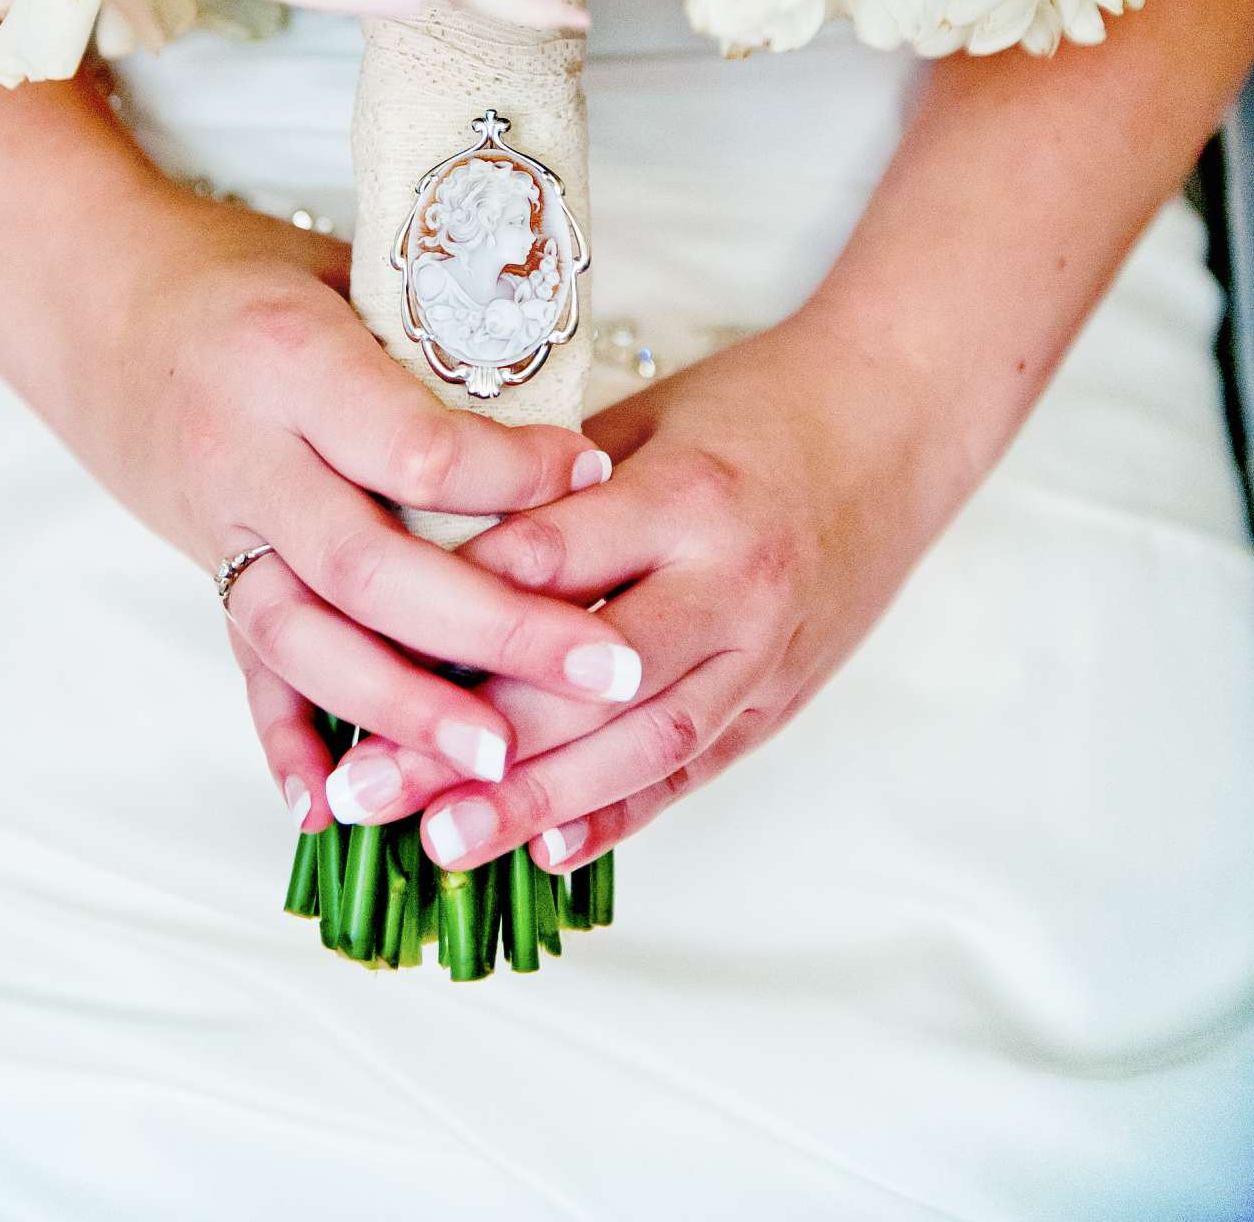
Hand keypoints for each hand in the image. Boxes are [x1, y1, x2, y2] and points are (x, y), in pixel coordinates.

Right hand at [70, 192, 638, 826]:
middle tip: (603, 668)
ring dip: (404, 710)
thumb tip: (556, 398)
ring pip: (306, 639)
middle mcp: (245, 457)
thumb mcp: (341, 268)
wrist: (91, 297)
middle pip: (373, 567)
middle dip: (495, 631)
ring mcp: (216, 527)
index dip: (515, 472)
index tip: (594, 471)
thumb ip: (434, 339)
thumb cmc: (236, 269)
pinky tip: (334, 809)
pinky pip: (245, 667)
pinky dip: (284, 741)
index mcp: (289, 362)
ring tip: (498, 762)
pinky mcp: (204, 571)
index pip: (416, 446)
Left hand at [315, 310, 961, 870]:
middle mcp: (729, 586)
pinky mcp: (780, 698)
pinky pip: (693, 769)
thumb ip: (551, 484)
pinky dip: (619, 815)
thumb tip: (426, 543)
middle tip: (367, 784)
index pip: (549, 562)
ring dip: (534, 804)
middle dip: (468, 740)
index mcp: (685, 496)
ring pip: (638, 749)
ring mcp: (763, 655)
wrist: (896, 423)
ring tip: (438, 842)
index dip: (451, 606)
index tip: (358, 647)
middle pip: (583, 683)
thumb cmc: (755, 403)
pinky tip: (546, 850)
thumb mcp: (647, 414)